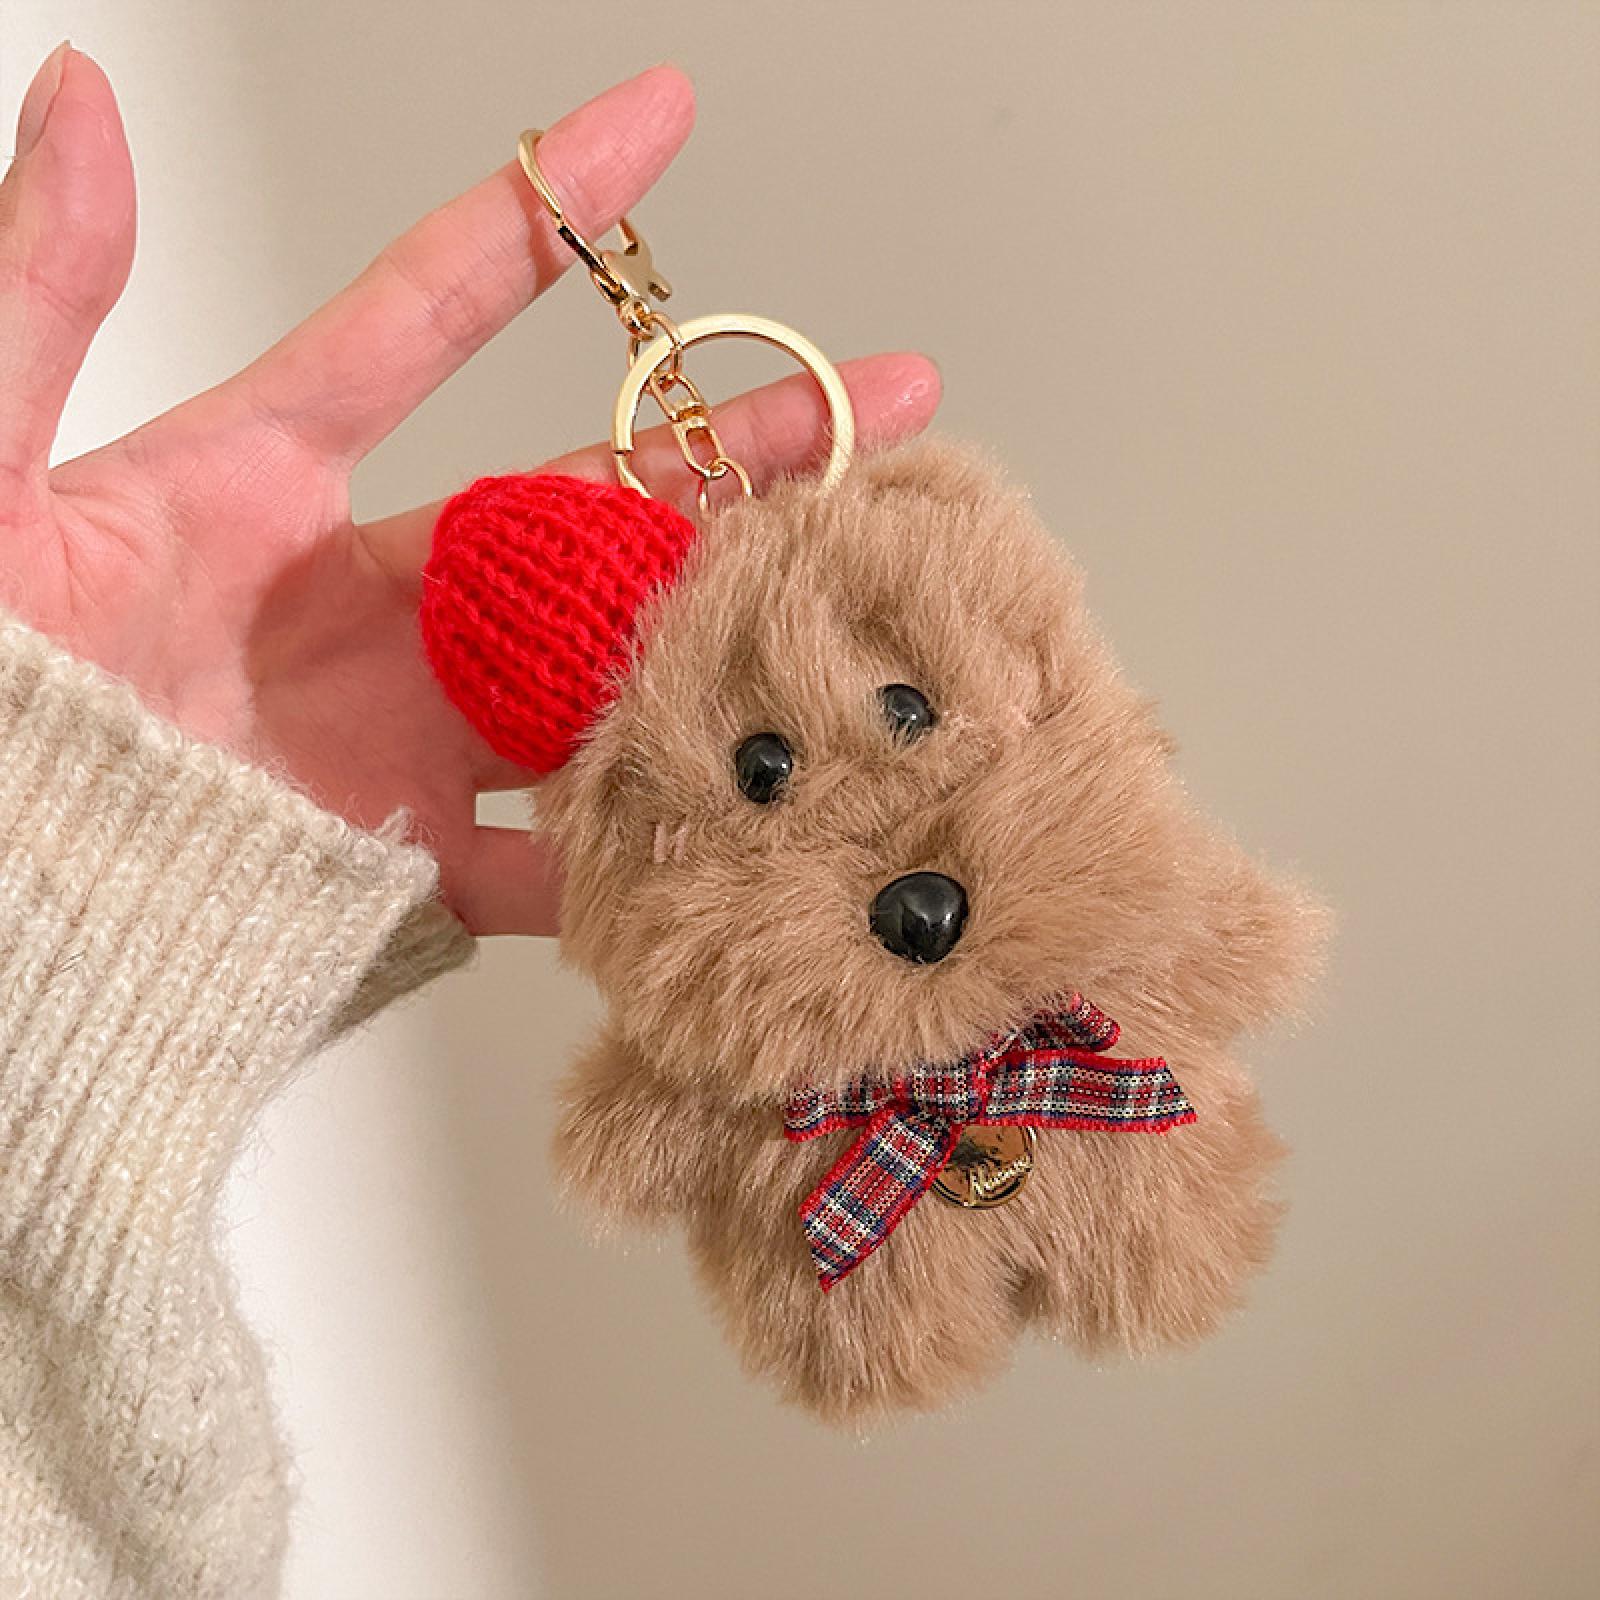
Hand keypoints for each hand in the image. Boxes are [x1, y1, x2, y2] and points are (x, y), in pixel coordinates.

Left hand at [0, 45, 939, 935]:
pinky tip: (736, 820)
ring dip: (720, 635)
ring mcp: (399, 729)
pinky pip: (542, 857)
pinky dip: (630, 850)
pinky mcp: (399, 856)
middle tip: (872, 407)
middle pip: (587, 502)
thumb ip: (40, 295)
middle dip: (737, 445)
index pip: (436, 315)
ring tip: (843, 602)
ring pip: (599, 668)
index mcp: (267, 480)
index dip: (546, 214)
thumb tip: (84, 103)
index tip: (653, 120)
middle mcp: (369, 600)